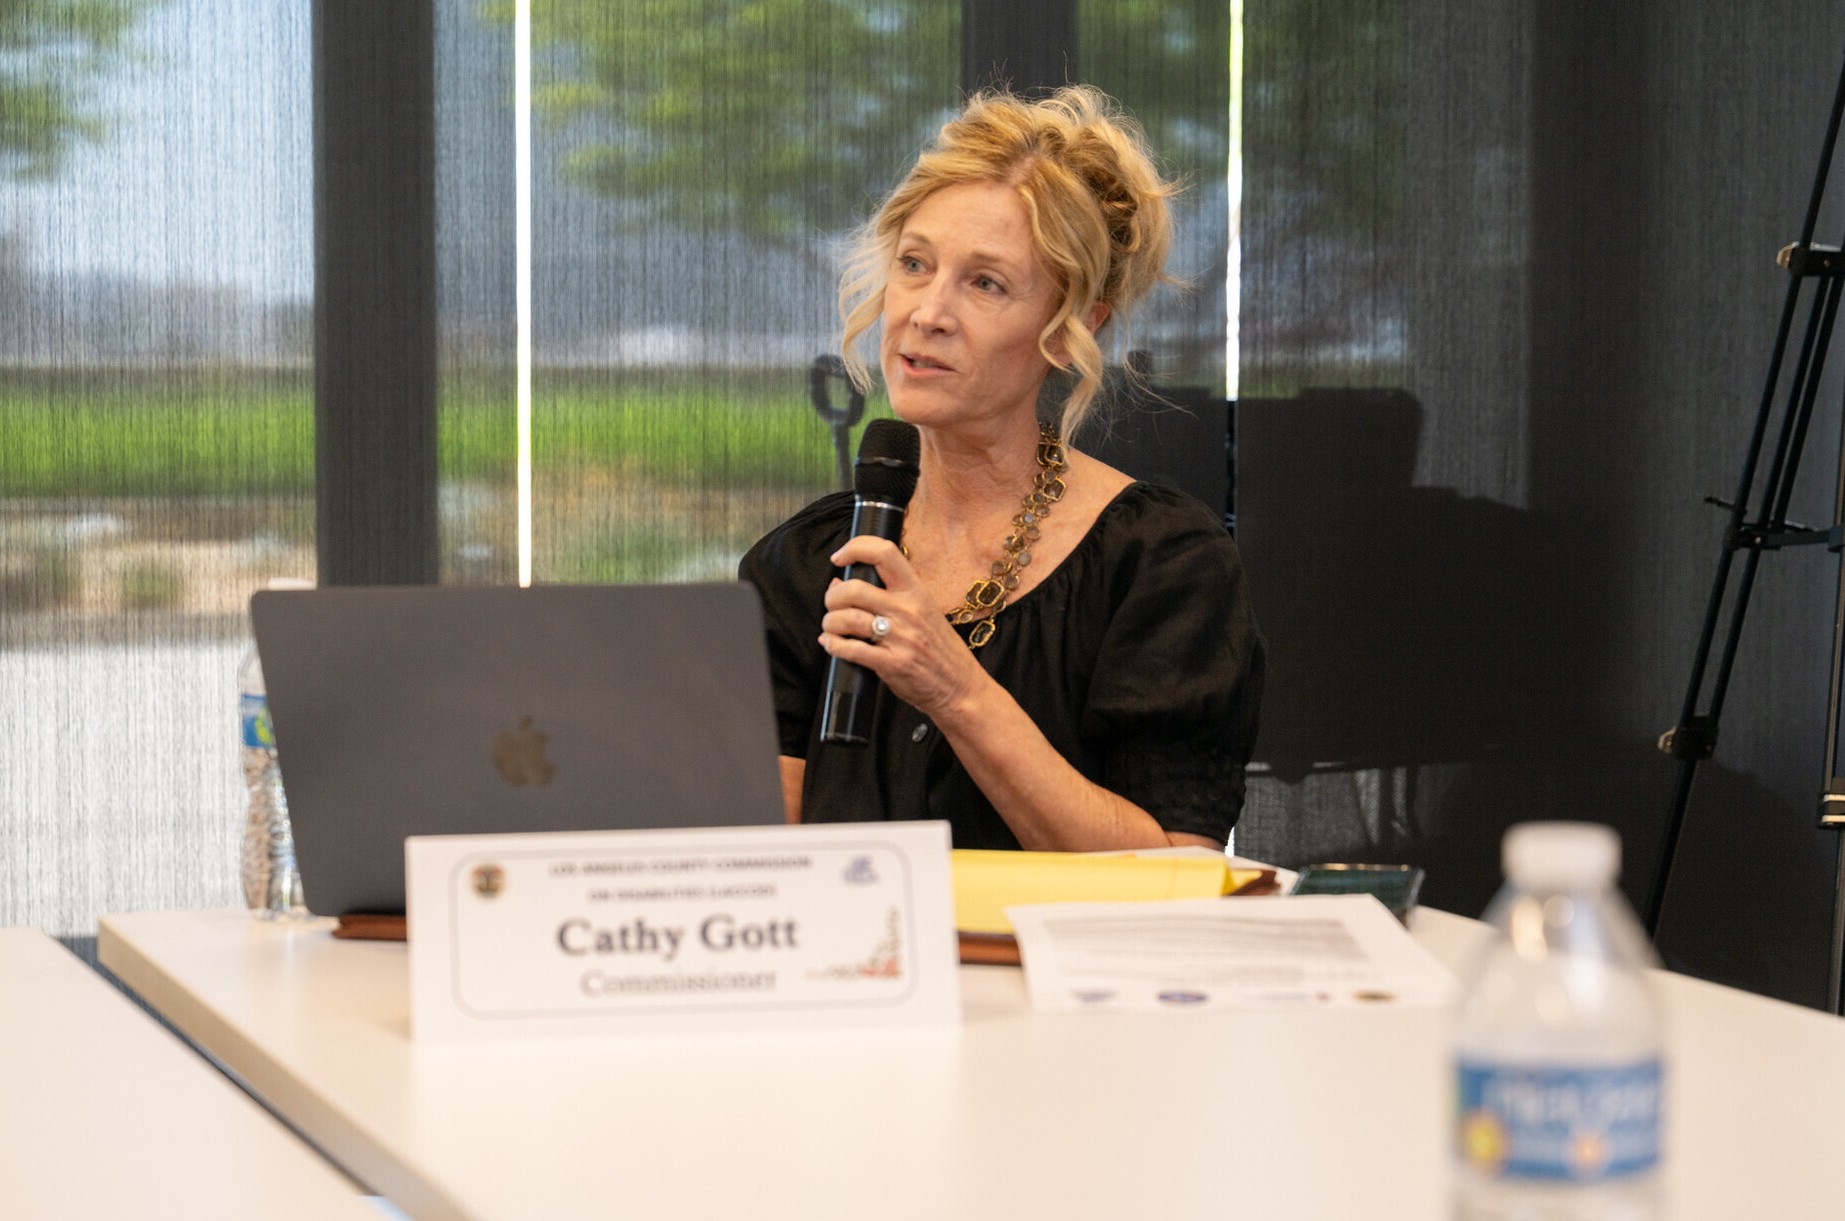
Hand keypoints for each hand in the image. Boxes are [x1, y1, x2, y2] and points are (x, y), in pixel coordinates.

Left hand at [819, 536, 987, 719]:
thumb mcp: (923, 612)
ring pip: (848, 618)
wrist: (961, 687)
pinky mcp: (893, 664)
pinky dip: (834, 645)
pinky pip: (852, 650)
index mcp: (917, 592)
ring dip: (830, 623)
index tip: (840, 557)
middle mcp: (909, 610)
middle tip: (832, 605)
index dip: (856, 548)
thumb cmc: (940, 650)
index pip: (885, 553)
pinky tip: (832, 644)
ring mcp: (901, 637)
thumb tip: (839, 584)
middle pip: (854, 589)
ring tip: (832, 627)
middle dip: (833, 597)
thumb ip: (886, 596)